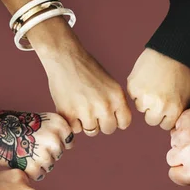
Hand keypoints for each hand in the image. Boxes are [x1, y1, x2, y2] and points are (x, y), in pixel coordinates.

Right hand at [0, 97, 73, 180]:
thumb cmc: (12, 124)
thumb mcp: (41, 121)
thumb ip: (56, 133)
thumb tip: (68, 146)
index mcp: (60, 124)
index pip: (68, 142)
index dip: (52, 142)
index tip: (36, 136)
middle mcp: (56, 137)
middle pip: (58, 155)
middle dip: (44, 153)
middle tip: (24, 144)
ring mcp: (45, 153)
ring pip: (49, 166)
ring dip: (36, 162)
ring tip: (19, 150)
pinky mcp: (33, 167)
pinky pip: (39, 175)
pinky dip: (28, 170)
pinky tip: (16, 157)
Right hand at [30, 20, 131, 136]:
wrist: (65, 58)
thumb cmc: (87, 69)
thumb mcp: (110, 84)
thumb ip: (115, 103)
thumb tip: (116, 122)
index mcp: (117, 97)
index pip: (124, 122)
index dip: (116, 121)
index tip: (108, 116)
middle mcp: (105, 106)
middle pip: (108, 129)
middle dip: (101, 123)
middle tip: (92, 111)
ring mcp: (87, 111)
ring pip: (92, 131)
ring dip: (86, 123)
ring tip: (80, 107)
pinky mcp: (69, 114)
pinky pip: (75, 130)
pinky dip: (72, 122)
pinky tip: (70, 107)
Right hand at [127, 48, 189, 129]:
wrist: (169, 52)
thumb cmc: (181, 72)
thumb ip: (188, 110)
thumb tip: (183, 122)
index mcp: (174, 110)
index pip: (164, 125)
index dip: (165, 116)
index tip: (166, 107)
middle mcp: (159, 107)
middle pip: (151, 120)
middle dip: (154, 112)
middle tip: (158, 98)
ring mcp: (144, 98)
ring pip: (141, 108)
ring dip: (145, 101)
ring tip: (153, 86)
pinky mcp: (133, 88)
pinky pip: (133, 96)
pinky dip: (138, 90)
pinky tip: (146, 80)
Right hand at [167, 102, 189, 185]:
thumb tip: (181, 174)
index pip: (174, 175)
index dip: (184, 171)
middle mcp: (186, 153)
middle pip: (171, 158)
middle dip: (182, 155)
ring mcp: (185, 133)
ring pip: (173, 139)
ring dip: (183, 139)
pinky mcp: (186, 117)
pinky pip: (179, 124)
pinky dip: (187, 125)